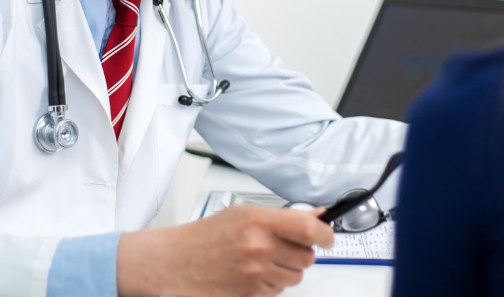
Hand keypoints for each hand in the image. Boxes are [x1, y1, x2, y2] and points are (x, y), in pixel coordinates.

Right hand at [117, 204, 334, 296]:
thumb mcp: (244, 213)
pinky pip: (278, 291)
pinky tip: (252, 273)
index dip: (326, 234)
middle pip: (307, 257)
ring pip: (295, 276)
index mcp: (258, 220)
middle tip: (283, 246)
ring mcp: (255, 273)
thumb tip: (315, 216)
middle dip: (300, 252)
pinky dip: (272, 284)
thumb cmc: (205, 236)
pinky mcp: (252, 294)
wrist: (176, 263)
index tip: (327, 236)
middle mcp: (259, 247)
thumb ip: (282, 215)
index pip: (309, 230)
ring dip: (286, 269)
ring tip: (262, 259)